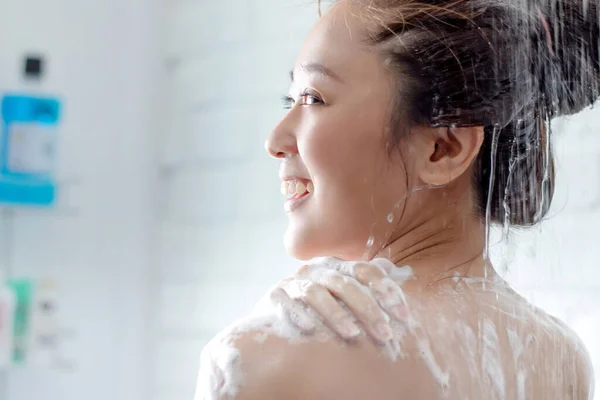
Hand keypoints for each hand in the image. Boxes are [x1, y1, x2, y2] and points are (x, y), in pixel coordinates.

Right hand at [269, 258, 408, 342]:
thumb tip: (401, 270)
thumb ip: (370, 280)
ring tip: (353, 335)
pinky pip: (288, 304)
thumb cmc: (321, 302)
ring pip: (317, 294)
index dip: (386, 290)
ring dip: (336, 314)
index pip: (365, 271)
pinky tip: (313, 331)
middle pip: (345, 284)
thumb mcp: (346, 289)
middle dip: (367, 309)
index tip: (404, 316)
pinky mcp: (276, 296)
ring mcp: (294, 282)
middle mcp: (317, 269)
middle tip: (385, 334)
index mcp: (338, 266)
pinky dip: (300, 316)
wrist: (279, 310)